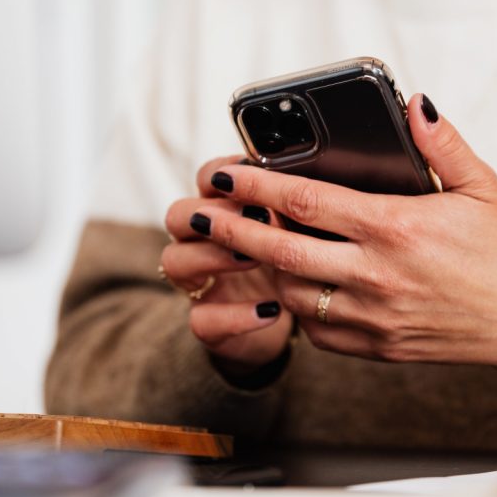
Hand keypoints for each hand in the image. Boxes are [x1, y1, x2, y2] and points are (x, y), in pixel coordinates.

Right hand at [162, 156, 293, 376]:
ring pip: (176, 261)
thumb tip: (320, 175)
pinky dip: (235, 316)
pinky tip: (271, 311)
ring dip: (213, 255)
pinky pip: (202, 320)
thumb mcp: (306, 228)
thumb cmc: (305, 260)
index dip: (219, 173)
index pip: (206, 179)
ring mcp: (200, 283)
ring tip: (255, 257)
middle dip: (213, 211)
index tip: (249, 173)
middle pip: (178, 215)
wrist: (301, 318)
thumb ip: (302, 205)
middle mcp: (203, 242)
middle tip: (254, 215)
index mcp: (226, 209)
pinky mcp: (209, 323)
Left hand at [189, 95, 496, 389]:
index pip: (306, 202)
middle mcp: (378, 276)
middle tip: (197, 216)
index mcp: (397, 229)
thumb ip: (443, 144)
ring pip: (291, 293)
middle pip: (280, 250)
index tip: (222, 174)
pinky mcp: (378, 347)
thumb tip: (415, 103)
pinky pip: (317, 330)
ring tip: (244, 247)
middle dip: (230, 231)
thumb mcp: (483, 187)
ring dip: (262, 269)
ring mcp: (374, 317)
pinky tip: (293, 286)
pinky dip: (296, 307)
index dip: (255, 186)